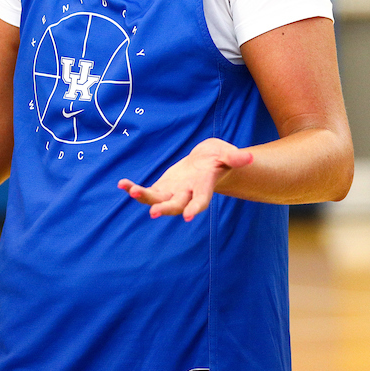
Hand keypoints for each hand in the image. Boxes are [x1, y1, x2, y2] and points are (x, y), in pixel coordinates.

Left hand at [117, 138, 253, 221]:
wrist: (207, 162)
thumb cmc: (219, 157)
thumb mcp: (227, 153)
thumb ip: (234, 157)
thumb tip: (248, 158)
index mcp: (204, 187)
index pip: (200, 200)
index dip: (195, 208)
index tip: (189, 217)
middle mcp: (187, 194)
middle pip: (176, 205)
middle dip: (165, 208)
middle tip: (154, 212)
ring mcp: (173, 193)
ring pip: (157, 200)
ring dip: (143, 197)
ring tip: (130, 189)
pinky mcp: (163, 187)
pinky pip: (146, 191)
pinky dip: (133, 188)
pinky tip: (121, 184)